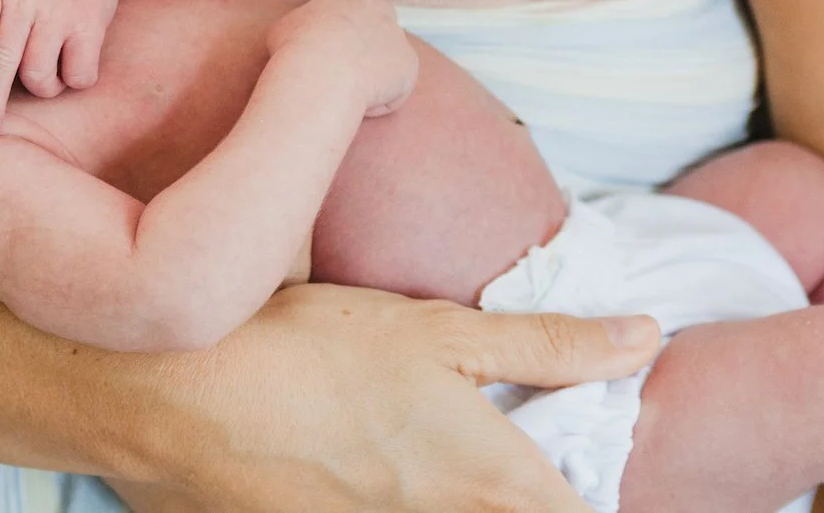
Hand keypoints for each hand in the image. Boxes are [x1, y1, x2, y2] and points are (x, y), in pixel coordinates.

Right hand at [125, 284, 660, 512]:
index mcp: (496, 484)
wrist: (177, 400)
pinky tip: (365, 473)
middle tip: (499, 460)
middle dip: (527, 493)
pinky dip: (394, 503)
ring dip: (456, 497)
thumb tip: (645, 337)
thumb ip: (547, 343)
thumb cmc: (307, 351)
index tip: (574, 461)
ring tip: (422, 459)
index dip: (587, 492)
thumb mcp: (435, 329)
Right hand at [267, 0, 417, 116]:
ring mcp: (393, 34)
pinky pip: (398, 82)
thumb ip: (296, 26)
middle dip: (370, 22)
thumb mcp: (280, 32)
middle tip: (351, 49)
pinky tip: (364, 106)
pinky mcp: (408, 63)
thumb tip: (302, 36)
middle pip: (379, 5)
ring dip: (381, 59)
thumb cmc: (295, 54)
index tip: (321, 15)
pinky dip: (385, 94)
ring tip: (358, 85)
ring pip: (393, 43)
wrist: (325, 74)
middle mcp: (370, 10)